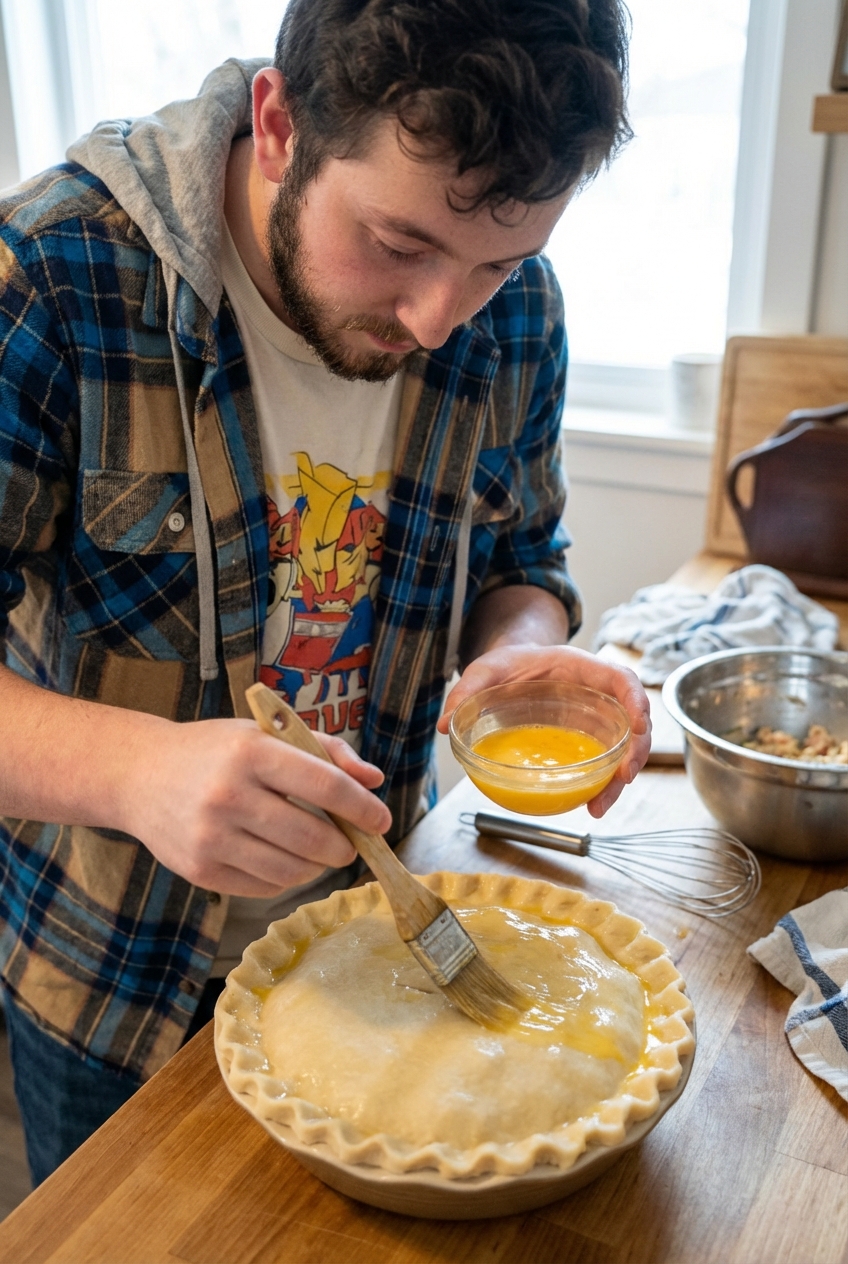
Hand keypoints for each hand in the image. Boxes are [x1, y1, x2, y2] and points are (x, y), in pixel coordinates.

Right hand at [121, 718, 391, 895]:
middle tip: (351, 843)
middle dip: (345, 846)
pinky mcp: (199, 871)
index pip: (324, 785)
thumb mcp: (266, 734)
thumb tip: (374, 782)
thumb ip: (325, 751)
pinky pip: (263, 887)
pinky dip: (285, 878)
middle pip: (313, 837)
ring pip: (291, 871)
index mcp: (251, 753)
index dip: (361, 807)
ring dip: (317, 866)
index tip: (382, 820)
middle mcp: (229, 796)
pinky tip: (282, 858)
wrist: (137, 775)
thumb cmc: (214, 751)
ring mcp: (211, 838)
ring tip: (319, 852)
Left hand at [437, 644, 650, 817]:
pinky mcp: (587, 740)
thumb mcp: (486, 669)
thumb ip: (467, 689)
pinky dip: (603, 784)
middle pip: (633, 720)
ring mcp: (596, 719)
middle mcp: (597, 694)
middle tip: (622, 779)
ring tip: (599, 807)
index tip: (639, 724)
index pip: (621, 678)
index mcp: (581, 669)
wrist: (513, 668)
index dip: (637, 700)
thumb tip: (446, 724)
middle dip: (636, 751)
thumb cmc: (507, 664)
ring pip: (624, 748)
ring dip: (620, 779)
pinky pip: (604, 761)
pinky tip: (589, 806)